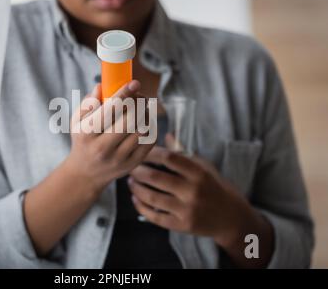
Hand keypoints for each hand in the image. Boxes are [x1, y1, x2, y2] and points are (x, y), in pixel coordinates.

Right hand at [65, 80, 155, 193]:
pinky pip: (149, 141)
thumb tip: (101, 86)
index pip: (109, 110)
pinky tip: (145, 121)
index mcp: (87, 134)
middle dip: (138, 103)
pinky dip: (150, 127)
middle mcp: (103, 148)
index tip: (134, 83)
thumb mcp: (76, 122)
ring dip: (146, 114)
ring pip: (141, 130)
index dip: (124, 94)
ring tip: (142, 108)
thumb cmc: (82, 140)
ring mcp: (119, 158)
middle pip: (129, 120)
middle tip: (140, 95)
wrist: (86, 174)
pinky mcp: (132, 164)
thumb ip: (88, 103)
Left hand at [128, 134, 272, 257]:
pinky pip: (154, 216)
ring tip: (130, 181)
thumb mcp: (204, 167)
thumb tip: (166, 135)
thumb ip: (183, 153)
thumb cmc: (214, 187)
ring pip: (152, 197)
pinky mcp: (181, 226)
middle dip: (138, 170)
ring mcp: (187, 210)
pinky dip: (141, 207)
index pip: (169, 158)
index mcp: (199, 173)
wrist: (231, 217)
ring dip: (136, 188)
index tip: (140, 151)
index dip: (151, 153)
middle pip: (156, 177)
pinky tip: (135, 198)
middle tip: (130, 167)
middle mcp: (193, 191)